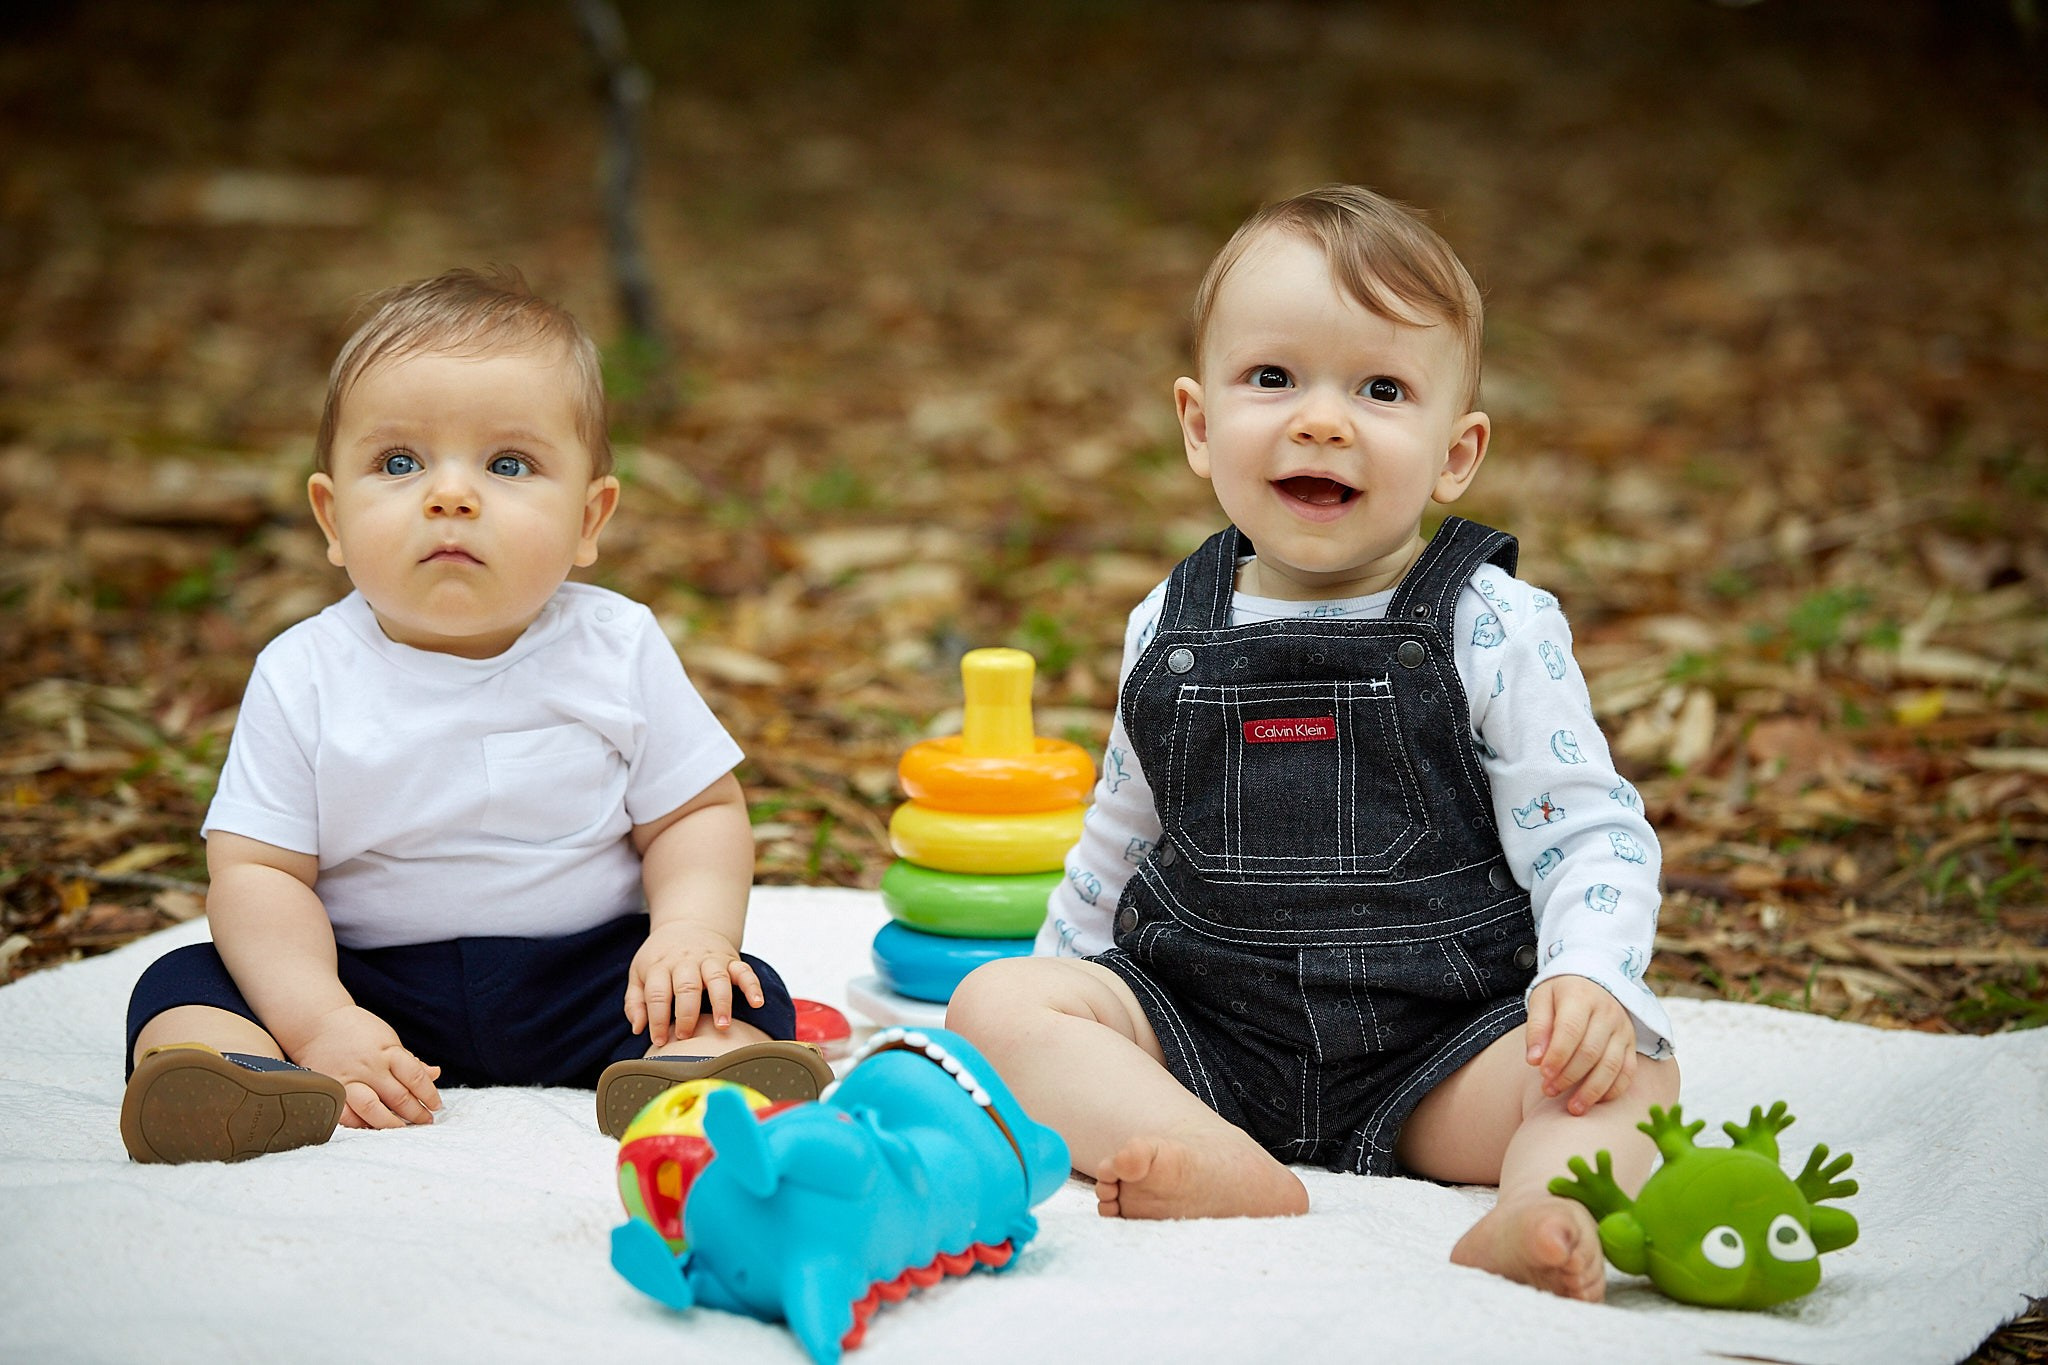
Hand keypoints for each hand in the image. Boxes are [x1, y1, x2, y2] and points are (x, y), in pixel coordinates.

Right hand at [290, 1004, 442, 1128]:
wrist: (319, 1022)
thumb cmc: (359, 1032)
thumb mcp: (388, 1040)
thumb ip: (409, 1061)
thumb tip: (435, 1074)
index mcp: (388, 1051)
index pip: (416, 1077)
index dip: (429, 1094)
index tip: (436, 1106)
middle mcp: (370, 1066)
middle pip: (398, 1096)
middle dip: (415, 1113)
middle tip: (424, 1122)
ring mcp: (349, 1079)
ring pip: (372, 1108)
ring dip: (390, 1122)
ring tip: (402, 1128)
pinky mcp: (331, 1088)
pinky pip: (345, 1113)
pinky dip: (359, 1123)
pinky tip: (371, 1128)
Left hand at [626, 921, 764, 1048]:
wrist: (687, 923)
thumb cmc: (661, 956)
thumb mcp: (639, 973)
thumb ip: (635, 1001)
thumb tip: (638, 1029)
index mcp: (660, 966)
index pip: (657, 994)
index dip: (657, 1019)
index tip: (659, 1041)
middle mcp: (686, 962)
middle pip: (687, 987)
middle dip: (687, 1014)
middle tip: (686, 1037)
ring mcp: (710, 959)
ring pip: (717, 979)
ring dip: (721, 1003)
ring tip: (722, 1026)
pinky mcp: (731, 960)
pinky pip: (745, 971)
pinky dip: (753, 986)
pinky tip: (757, 1003)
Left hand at [1525, 975, 1635, 1116]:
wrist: (1593, 980)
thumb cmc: (1561, 994)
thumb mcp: (1541, 999)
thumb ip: (1537, 1027)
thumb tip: (1534, 1060)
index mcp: (1581, 997)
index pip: (1571, 1030)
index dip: (1557, 1055)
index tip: (1542, 1074)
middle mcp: (1607, 1012)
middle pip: (1590, 1051)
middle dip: (1569, 1076)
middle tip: (1548, 1090)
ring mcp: (1622, 1029)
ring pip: (1611, 1065)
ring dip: (1591, 1090)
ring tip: (1572, 1107)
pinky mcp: (1631, 1044)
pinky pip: (1628, 1072)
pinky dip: (1613, 1090)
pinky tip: (1594, 1102)